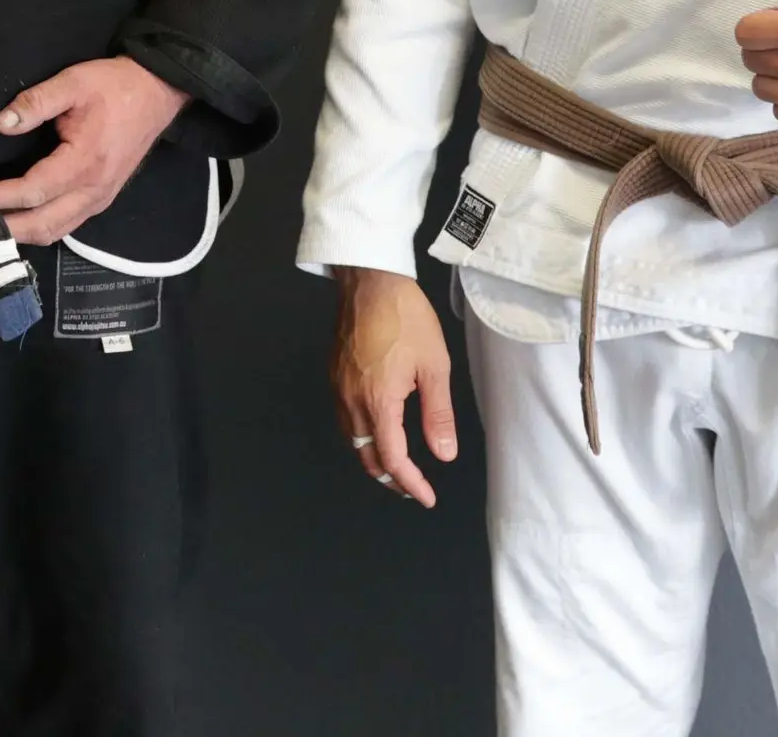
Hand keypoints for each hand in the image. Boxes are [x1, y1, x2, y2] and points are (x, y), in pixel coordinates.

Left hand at [0, 55, 188, 244]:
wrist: (157, 92)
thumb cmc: (115, 86)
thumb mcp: (73, 82)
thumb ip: (35, 102)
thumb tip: (1, 124)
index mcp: (85, 162)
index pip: (34, 191)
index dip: (0, 198)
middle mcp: (94, 190)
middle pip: (44, 224)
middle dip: (6, 228)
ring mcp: (101, 198)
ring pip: (56, 230)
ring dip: (22, 233)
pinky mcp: (103, 198)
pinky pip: (68, 224)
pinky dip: (41, 227)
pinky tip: (20, 220)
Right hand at [330, 267, 456, 507]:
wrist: (369, 279)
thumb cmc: (406, 317)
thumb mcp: (434, 365)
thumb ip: (438, 414)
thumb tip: (443, 455)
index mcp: (378, 400)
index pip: (392, 457)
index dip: (410, 483)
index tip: (426, 497)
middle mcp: (352, 398)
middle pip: (365, 455)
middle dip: (390, 478)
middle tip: (413, 488)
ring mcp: (338, 385)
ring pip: (352, 438)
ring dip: (372, 457)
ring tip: (397, 465)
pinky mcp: (334, 372)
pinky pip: (345, 417)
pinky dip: (361, 435)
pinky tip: (377, 429)